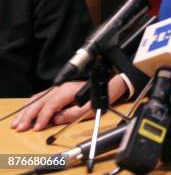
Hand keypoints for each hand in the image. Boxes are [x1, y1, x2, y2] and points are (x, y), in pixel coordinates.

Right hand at [11, 75, 127, 131]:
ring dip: (27, 111)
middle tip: (20, 127)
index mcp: (69, 91)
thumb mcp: (88, 110)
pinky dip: (31, 105)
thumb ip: (70, 115)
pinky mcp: (58, 91)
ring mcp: (59, 88)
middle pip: (41, 101)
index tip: (37, 127)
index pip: (52, 105)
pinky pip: (41, 96)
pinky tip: (26, 111)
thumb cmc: (98, 98)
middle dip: (29, 115)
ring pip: (38, 98)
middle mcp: (62, 88)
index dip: (43, 117)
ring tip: (18, 122)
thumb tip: (54, 119)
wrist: (106, 87)